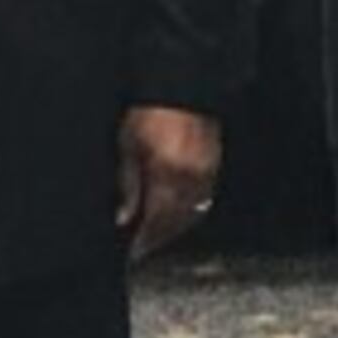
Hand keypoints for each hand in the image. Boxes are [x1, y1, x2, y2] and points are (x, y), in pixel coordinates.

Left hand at [114, 105, 222, 261]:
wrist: (179, 83)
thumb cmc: (149, 111)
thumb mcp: (128, 144)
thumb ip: (128, 183)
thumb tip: (123, 217)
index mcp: (167, 175)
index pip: (156, 222)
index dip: (145, 241)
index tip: (134, 253)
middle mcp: (191, 177)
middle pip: (176, 222)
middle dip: (160, 237)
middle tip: (145, 247)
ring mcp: (206, 170)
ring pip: (193, 212)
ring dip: (176, 225)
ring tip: (159, 231)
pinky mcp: (215, 161)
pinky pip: (204, 195)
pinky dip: (189, 206)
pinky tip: (177, 207)